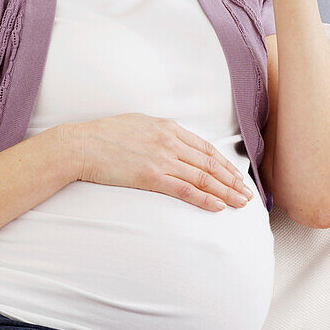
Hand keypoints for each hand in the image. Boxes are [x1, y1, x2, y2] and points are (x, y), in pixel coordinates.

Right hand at [67, 114, 253, 210]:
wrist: (81, 145)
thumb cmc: (104, 135)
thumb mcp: (138, 124)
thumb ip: (160, 132)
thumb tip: (174, 141)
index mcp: (168, 128)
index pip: (205, 148)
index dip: (225, 164)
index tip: (237, 176)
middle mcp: (169, 142)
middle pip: (209, 163)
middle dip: (232, 180)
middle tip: (248, 194)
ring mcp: (161, 159)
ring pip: (202, 177)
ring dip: (225, 191)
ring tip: (240, 203)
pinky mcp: (151, 176)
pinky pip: (184, 189)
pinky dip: (204, 198)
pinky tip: (218, 206)